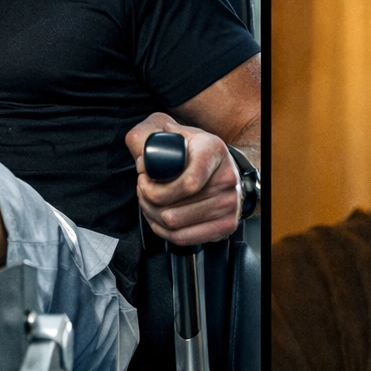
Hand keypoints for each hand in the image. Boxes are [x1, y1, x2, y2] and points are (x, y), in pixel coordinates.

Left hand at [125, 111, 241, 244]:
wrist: (222, 165)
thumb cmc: (193, 150)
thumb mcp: (171, 132)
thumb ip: (149, 137)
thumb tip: (141, 161)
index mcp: (213, 151)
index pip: (187, 183)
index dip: (155, 189)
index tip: (143, 180)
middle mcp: (226, 179)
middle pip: (174, 210)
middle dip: (147, 202)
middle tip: (142, 192)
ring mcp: (229, 205)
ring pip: (175, 225)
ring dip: (153, 216)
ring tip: (149, 203)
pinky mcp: (226, 225)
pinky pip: (184, 238)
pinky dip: (164, 231)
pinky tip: (159, 218)